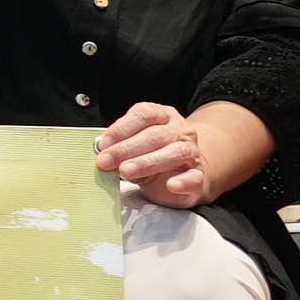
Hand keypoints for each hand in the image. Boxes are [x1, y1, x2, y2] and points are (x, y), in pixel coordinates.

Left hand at [92, 103, 220, 209]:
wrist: (185, 174)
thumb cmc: (154, 156)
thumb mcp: (135, 147)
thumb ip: (121, 146)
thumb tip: (101, 152)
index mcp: (163, 116)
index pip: (144, 114)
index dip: (122, 127)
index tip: (104, 143)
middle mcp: (180, 131)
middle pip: (156, 134)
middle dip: (127, 148)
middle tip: (106, 161)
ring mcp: (192, 152)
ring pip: (175, 152)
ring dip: (148, 162)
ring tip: (126, 171)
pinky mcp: (198, 175)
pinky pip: (194, 176)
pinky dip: (183, 181)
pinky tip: (171, 185)